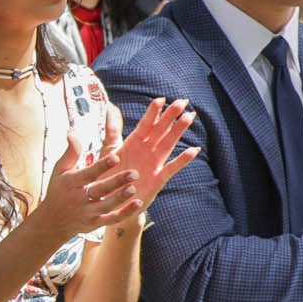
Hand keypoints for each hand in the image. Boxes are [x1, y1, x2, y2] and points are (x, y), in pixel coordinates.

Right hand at [39, 135, 139, 237]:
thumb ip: (70, 152)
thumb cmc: (58, 191)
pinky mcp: (95, 224)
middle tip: (134, 173)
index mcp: (71, 183)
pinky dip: (125, 213)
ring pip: (107, 205)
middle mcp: (79, 199)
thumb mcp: (59, 171)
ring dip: (121, 198)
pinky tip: (138, 204)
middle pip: (100, 190)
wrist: (51, 222)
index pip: (88, 173)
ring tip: (134, 188)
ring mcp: (87, 213)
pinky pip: (111, 219)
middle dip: (117, 182)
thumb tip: (72, 131)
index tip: (116, 156)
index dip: (102, 166)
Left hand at [110, 96, 200, 212]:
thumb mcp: (109, 150)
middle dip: (171, 116)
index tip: (161, 99)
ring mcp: (154, 164)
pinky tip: (193, 150)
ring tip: (189, 117)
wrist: (113, 202)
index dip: (153, 112)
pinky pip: (172, 168)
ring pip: (168, 144)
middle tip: (183, 101)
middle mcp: (147, 151)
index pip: (146, 124)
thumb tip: (110, 106)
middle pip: (161, 130)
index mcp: (134, 143)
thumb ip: (112, 130)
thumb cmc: (111, 175)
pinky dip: (182, 159)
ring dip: (178, 131)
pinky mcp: (158, 179)